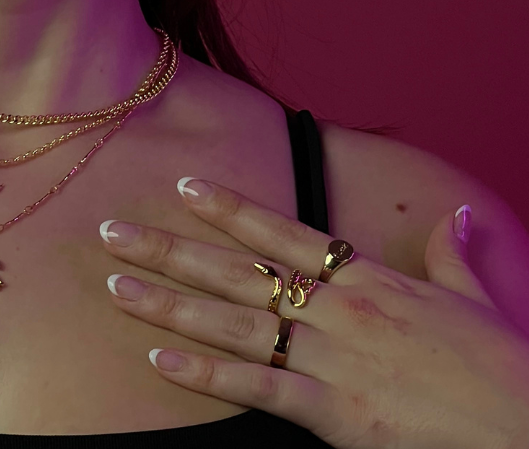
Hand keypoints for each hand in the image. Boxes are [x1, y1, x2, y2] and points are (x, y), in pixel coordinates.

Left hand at [99, 178, 528, 448]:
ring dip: (169, 305)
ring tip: (116, 288)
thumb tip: (463, 213)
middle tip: (112, 233)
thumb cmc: (504, 369)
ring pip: (233, 324)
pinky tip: (162, 359)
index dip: (230, 208)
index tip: (182, 185)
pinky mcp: (334, 415)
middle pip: (237, 272)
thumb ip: (456, 254)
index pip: (282, 233)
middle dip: (170, 250)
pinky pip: (258, 389)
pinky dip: (207, 375)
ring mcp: (332, 360)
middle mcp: (339, 311)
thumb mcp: (476, 301)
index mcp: (368, 280)